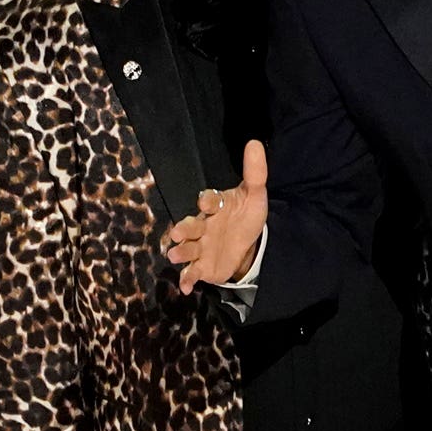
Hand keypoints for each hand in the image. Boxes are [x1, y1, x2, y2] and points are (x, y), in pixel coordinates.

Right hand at [163, 140, 267, 292]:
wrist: (248, 244)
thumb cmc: (245, 216)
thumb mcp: (255, 195)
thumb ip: (255, 172)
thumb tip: (254, 142)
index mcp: (216, 207)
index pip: (209, 201)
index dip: (208, 201)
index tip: (208, 203)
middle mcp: (203, 225)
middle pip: (190, 226)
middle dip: (184, 229)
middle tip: (180, 233)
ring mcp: (200, 247)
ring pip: (186, 249)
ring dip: (180, 252)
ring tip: (175, 256)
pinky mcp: (202, 266)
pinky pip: (191, 273)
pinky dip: (187, 279)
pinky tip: (186, 288)